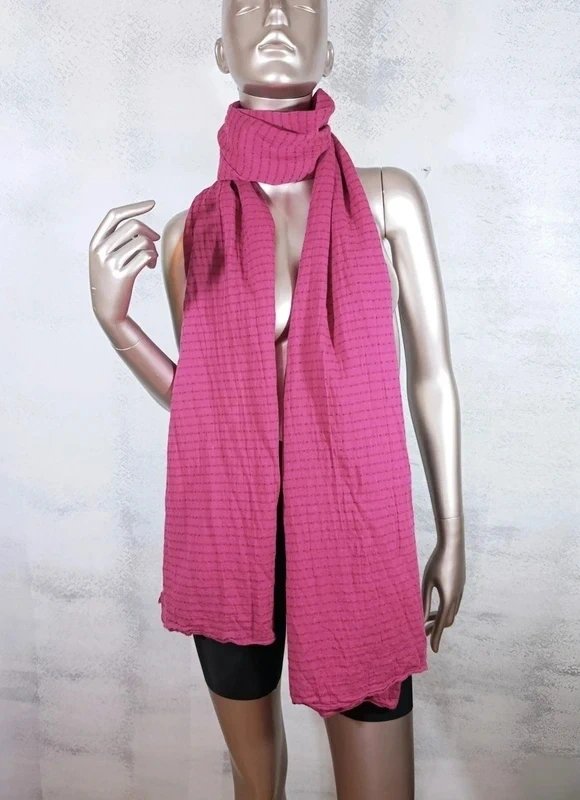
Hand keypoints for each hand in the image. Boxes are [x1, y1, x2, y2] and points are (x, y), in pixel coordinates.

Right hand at [89, 200, 159, 325]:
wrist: (106, 310)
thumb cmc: (110, 282)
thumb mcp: (105, 259)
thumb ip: (117, 241)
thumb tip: (142, 227)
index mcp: (95, 243)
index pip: (114, 215)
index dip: (134, 207)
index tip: (152, 204)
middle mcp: (101, 250)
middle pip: (133, 226)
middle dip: (149, 231)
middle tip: (154, 241)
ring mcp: (111, 263)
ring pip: (142, 241)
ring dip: (152, 248)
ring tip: (150, 259)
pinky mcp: (123, 275)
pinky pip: (145, 256)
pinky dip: (152, 258)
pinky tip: (149, 265)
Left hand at [422, 533, 464, 652]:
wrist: (453, 544)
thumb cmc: (437, 561)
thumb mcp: (427, 582)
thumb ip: (424, 602)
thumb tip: (421, 619)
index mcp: (449, 598)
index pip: (442, 624)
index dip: (437, 638)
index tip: (433, 650)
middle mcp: (457, 597)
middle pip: (448, 620)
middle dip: (436, 628)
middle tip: (422, 632)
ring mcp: (460, 591)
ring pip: (451, 612)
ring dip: (440, 618)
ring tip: (427, 620)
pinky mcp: (460, 585)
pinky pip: (453, 603)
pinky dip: (444, 609)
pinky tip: (435, 606)